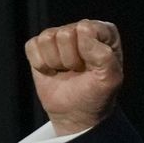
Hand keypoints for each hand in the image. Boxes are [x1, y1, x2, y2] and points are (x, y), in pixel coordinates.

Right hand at [24, 19, 123, 134]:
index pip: (87, 29)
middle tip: (78, 71)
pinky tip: (52, 71)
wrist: (76, 113)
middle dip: (70, 59)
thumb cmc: (96, 94)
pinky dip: (41, 64)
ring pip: (47, 38)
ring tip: (66, 70)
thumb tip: (83, 33)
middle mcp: (81, 29)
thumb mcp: (111, 79)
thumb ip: (104, 55)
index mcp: (104, 32)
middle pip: (64, 34)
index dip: (86, 52)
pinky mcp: (40, 46)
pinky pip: (32, 46)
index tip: (93, 67)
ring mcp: (59, 36)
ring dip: (55, 62)